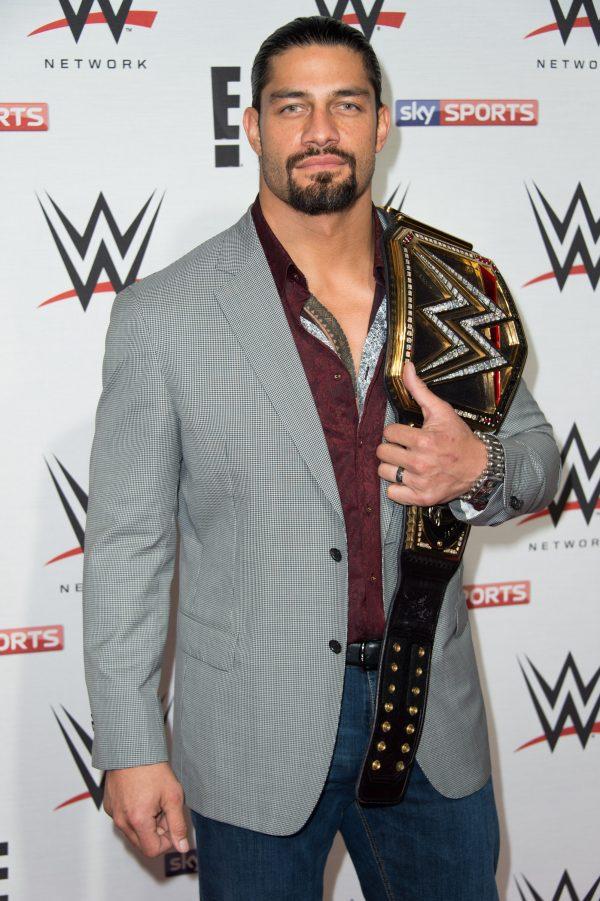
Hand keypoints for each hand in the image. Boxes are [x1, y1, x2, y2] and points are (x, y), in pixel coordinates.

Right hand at [103, 762, 188, 858]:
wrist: (132, 748)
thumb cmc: (153, 769)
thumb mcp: (173, 796)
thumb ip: (178, 825)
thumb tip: (182, 847)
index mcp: (137, 821)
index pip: (152, 850)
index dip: (166, 841)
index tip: (172, 823)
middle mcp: (121, 821)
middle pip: (142, 843)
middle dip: (156, 832)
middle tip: (164, 809)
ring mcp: (113, 813)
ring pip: (132, 832)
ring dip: (146, 824)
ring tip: (154, 800)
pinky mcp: (109, 806)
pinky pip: (124, 820)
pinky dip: (134, 814)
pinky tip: (142, 795)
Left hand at [376, 360, 486, 506]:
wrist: (479, 467)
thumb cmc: (458, 438)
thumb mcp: (441, 411)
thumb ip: (419, 390)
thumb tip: (406, 366)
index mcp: (424, 441)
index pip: (389, 432)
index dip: (397, 431)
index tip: (408, 434)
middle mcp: (421, 463)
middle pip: (382, 452)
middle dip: (392, 448)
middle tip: (405, 448)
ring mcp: (420, 483)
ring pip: (384, 472)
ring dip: (393, 467)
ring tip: (407, 463)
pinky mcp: (422, 499)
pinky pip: (392, 494)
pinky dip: (398, 488)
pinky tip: (409, 478)